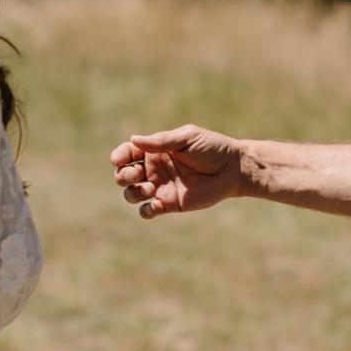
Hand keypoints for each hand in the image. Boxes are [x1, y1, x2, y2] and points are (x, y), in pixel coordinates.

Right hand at [110, 125, 245, 217]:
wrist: (232, 169)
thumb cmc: (211, 148)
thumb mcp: (187, 138)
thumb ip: (161, 141)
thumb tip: (133, 139)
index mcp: (155, 150)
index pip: (127, 153)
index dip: (118, 156)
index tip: (120, 159)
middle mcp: (154, 169)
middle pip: (123, 175)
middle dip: (122, 175)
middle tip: (137, 174)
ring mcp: (161, 187)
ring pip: (131, 194)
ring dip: (133, 193)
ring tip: (151, 189)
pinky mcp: (170, 204)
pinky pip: (147, 211)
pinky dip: (146, 210)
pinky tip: (156, 204)